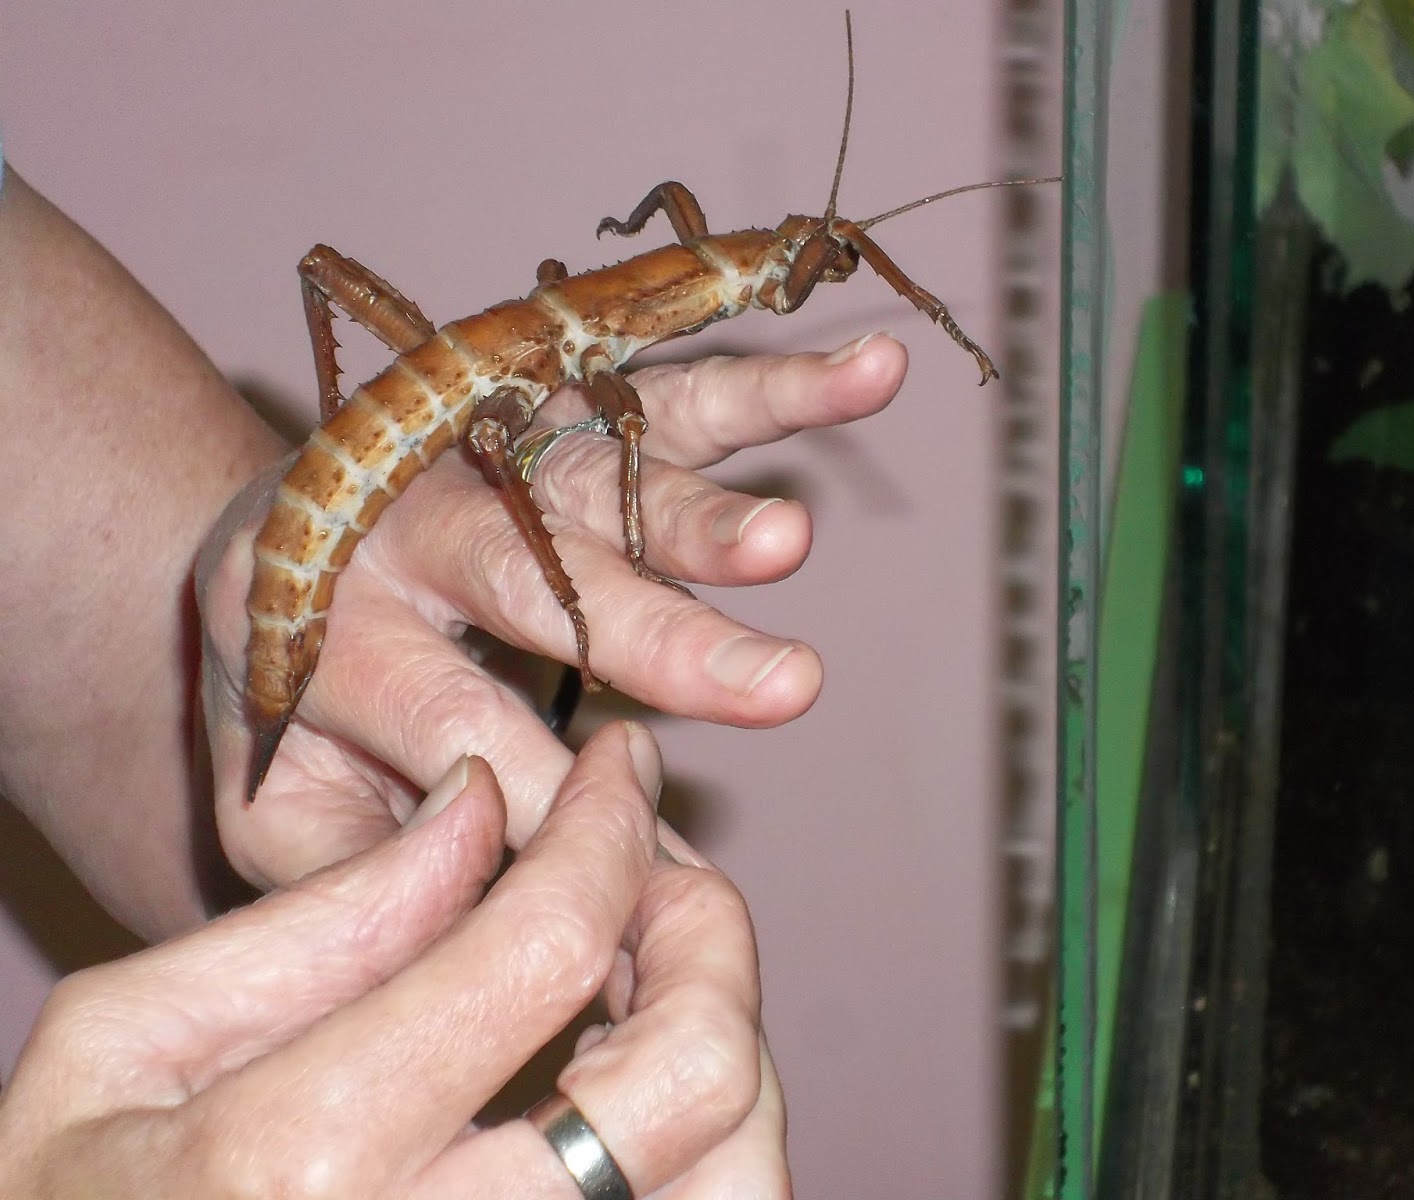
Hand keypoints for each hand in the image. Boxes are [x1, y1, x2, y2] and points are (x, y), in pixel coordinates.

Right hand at [0, 725, 788, 1198]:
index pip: (542, 946)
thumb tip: (480, 805)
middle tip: (665, 873)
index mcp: (302, 1158)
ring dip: (723, 1041)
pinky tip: (630, 1084)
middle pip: (694, 1074)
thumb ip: (321, 920)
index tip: (621, 765)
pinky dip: (704, 1140)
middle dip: (708, 937)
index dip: (608, 825)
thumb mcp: (128, 1042)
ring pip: (735, 1178)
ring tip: (656, 972)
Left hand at [197, 335, 905, 887]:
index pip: (457, 728)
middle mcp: (408, 523)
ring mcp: (491, 455)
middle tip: (782, 690)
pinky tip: (872, 371)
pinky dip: (773, 386)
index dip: (561, 799)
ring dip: (706, 506)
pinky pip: (672, 392)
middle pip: (534, 578)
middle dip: (659, 638)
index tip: (662, 877)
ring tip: (791, 538)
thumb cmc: (299, 702)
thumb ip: (366, 867)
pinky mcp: (563, 411)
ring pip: (608, 472)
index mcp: (325, 629)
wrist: (262, 545)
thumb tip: (502, 922)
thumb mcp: (283, 800)